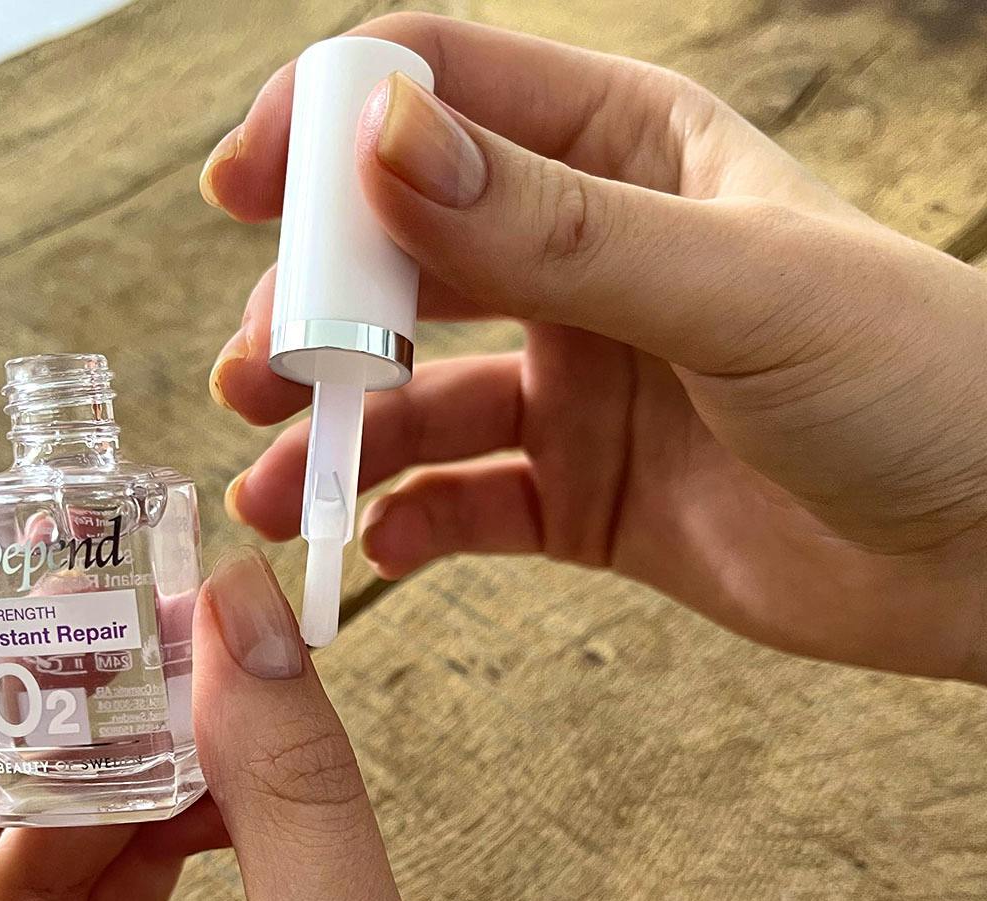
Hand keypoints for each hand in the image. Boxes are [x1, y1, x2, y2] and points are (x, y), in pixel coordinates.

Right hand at [202, 13, 986, 682]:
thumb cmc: (913, 383)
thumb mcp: (735, 285)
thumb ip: (553, 227)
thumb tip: (379, 147)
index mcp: (628, 155)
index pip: (445, 95)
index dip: (332, 123)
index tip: (242, 188)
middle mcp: (588, 263)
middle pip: (405, 259)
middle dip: (314, 312)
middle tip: (254, 373)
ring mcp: (581, 385)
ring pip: (419, 400)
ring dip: (339, 440)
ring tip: (277, 489)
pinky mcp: (584, 495)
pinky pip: (470, 507)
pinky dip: (414, 528)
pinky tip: (380, 550)